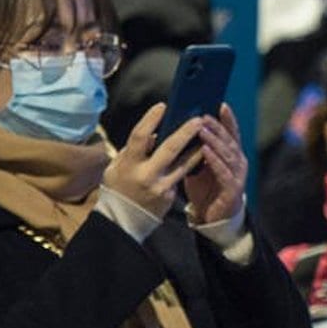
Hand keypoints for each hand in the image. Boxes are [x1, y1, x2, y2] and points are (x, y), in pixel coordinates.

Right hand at [104, 103, 204, 218]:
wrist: (122, 221)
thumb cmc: (118, 188)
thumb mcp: (117, 167)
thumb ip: (133, 150)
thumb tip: (154, 134)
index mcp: (128, 165)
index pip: (139, 138)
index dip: (150, 120)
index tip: (162, 106)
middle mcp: (146, 175)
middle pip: (169, 149)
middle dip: (185, 132)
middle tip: (198, 119)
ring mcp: (160, 187)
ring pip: (184, 164)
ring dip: (198, 148)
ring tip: (209, 135)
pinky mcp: (170, 196)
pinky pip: (182, 175)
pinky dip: (191, 163)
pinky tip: (201, 152)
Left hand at [184, 104, 246, 226]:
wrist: (213, 217)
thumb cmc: (206, 188)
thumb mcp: (200, 165)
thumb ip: (196, 149)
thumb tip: (180, 129)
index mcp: (232, 154)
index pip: (231, 133)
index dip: (228, 119)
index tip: (220, 104)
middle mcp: (238, 162)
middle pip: (229, 140)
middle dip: (217, 126)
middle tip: (203, 115)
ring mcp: (237, 175)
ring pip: (227, 154)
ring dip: (214, 140)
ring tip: (202, 129)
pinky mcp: (232, 189)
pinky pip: (223, 172)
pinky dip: (214, 161)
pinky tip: (205, 152)